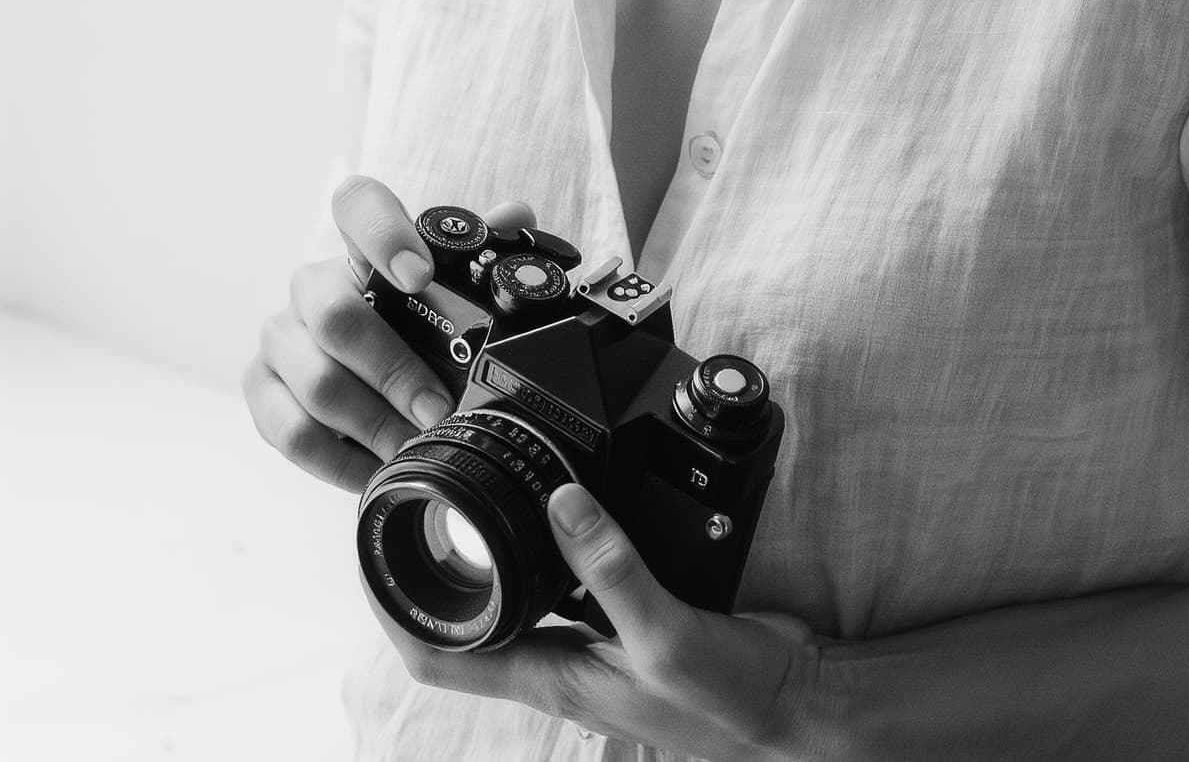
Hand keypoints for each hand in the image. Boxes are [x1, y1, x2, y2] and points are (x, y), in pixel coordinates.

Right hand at [242, 174, 535, 492]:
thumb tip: (512, 218)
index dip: (384, 234)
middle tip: (436, 406)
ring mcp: (280, 336)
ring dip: (372, 422)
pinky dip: (340, 459)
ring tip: (413, 444)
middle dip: (393, 370)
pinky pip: (291, 431)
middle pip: (335, 317)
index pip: (358, 206)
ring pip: (316, 382)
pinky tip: (376, 468)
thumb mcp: (448, 288)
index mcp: (361, 244)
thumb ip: (478, 250)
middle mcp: (312, 285)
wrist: (359, 369)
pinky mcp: (261, 387)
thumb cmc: (410, 320)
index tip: (420, 275)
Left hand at [369, 483, 837, 761]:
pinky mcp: (633, 620)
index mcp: (556, 676)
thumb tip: (558, 500)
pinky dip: (555, 549)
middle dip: (430, 576)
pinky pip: (575, 582)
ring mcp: (598, 645)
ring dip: (487, 561)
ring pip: (519, 603)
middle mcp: (566, 664)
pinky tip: (566, 511)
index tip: (370, 560)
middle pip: (469, 629)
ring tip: (467, 501)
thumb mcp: (669, 633)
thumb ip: (613, 568)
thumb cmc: (732, 700)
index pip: (443, 658)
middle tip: (410, 510)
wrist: (797, 709)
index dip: (395, 615)